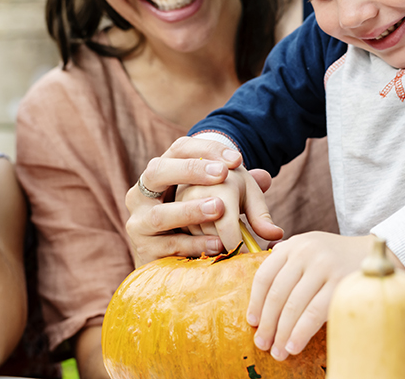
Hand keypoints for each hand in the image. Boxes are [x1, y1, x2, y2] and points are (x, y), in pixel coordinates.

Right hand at [125, 136, 277, 264]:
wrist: (170, 256)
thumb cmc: (199, 218)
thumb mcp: (224, 200)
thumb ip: (245, 191)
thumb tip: (266, 178)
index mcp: (162, 170)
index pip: (179, 148)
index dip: (205, 150)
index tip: (237, 160)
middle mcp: (142, 192)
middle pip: (158, 171)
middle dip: (190, 171)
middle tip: (222, 174)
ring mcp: (139, 221)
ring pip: (159, 214)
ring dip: (190, 210)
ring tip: (218, 208)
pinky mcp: (144, 250)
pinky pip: (168, 245)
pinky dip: (194, 244)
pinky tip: (217, 243)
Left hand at [247, 233, 403, 360]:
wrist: (373, 253)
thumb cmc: (334, 258)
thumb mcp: (307, 250)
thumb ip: (285, 266)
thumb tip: (260, 304)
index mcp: (292, 245)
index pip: (265, 276)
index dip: (256, 302)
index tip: (252, 322)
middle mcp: (305, 252)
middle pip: (277, 294)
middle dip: (268, 324)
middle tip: (262, 344)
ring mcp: (323, 266)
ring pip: (294, 306)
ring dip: (282, 333)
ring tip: (278, 351)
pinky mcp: (341, 283)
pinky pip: (314, 313)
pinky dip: (301, 332)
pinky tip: (294, 345)